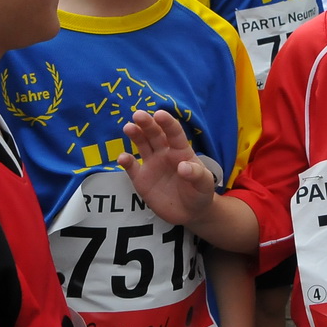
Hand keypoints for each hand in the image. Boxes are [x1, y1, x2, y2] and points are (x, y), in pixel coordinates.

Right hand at [118, 109, 217, 227]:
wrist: (190, 213)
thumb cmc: (200, 193)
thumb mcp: (204, 184)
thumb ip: (196, 174)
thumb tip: (183, 166)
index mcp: (181, 151)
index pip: (174, 133)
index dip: (167, 123)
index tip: (159, 114)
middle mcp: (165, 153)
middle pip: (155, 134)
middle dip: (147, 124)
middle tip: (138, 114)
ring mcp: (152, 165)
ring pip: (142, 145)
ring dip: (135, 135)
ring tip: (128, 127)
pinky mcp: (141, 179)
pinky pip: (132, 168)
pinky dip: (126, 161)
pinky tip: (122, 157)